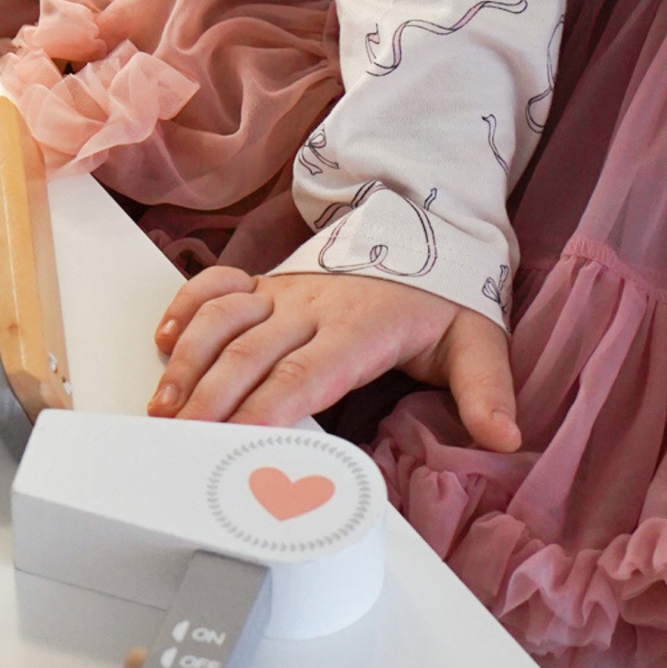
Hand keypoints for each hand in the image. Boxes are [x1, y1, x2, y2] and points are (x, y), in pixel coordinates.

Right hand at [147, 267, 519, 451]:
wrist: (420, 227)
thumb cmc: (440, 297)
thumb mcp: (477, 340)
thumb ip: (487, 391)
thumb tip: (504, 439)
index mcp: (361, 328)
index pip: (306, 372)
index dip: (269, 405)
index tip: (238, 438)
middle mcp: (311, 307)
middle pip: (250, 354)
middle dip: (210, 398)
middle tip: (181, 439)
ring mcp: (281, 292)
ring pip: (222, 321)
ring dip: (187, 361)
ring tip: (162, 406)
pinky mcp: (263, 282)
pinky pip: (214, 286)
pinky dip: (184, 308)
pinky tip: (163, 340)